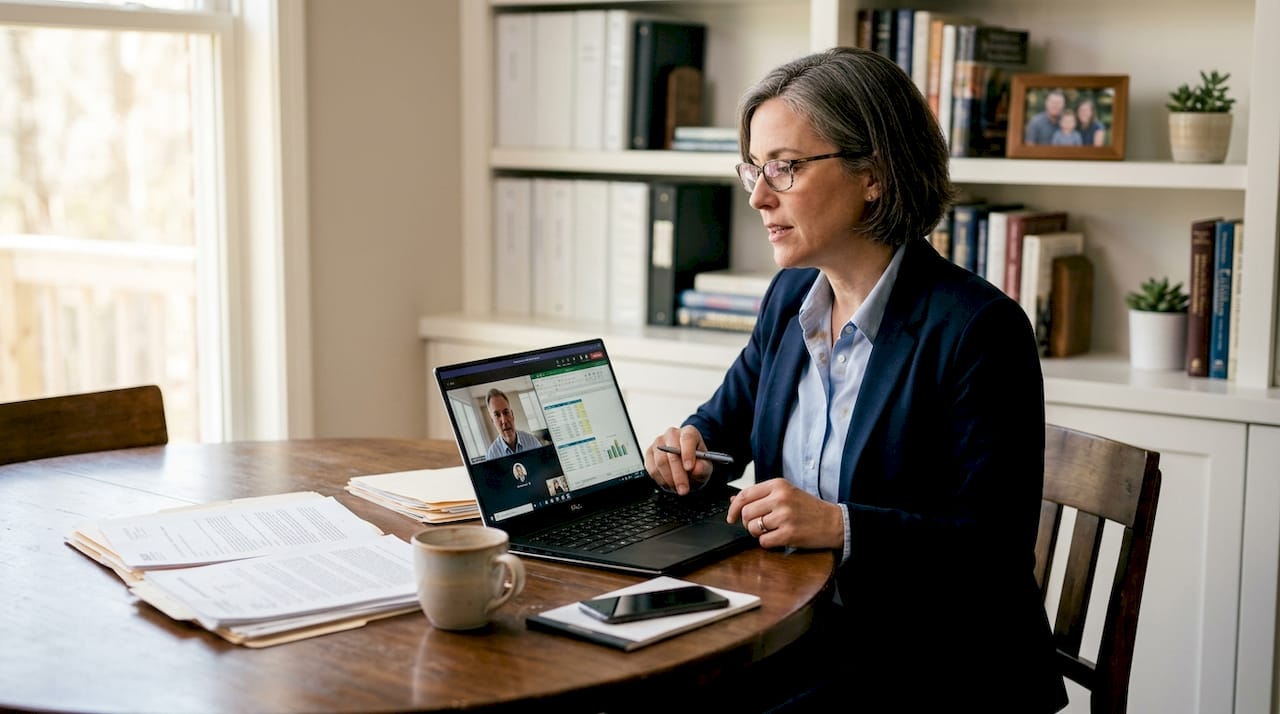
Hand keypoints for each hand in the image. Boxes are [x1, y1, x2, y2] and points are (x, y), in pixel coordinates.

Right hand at [644, 426, 712, 495]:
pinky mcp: (649, 453)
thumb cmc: (697, 463)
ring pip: (660, 461)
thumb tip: (695, 469)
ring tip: (678, 488)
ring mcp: (658, 443)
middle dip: (678, 474)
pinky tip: (670, 484)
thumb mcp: (705, 466)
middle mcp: (672, 434)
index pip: (687, 438)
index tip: (689, 468)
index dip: (687, 453)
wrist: (687, 467)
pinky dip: (661, 480)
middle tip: (684, 489)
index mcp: (689, 432)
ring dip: (669, 479)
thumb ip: (703, 467)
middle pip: (671, 452)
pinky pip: (652, 468)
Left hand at [728, 478, 843, 549]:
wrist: (834, 522)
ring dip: (758, 534)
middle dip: (748, 523)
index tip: (731, 517)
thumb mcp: (786, 494)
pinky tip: (778, 538)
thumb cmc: (808, 508)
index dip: (734, 508)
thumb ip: (760, 496)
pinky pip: (764, 541)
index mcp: (778, 485)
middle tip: (758, 526)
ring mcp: (785, 516)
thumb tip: (733, 501)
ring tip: (771, 531)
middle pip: (746, 513)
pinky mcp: (789, 533)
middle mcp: (780, 498)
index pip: (745, 495)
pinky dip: (768, 543)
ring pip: (753, 528)